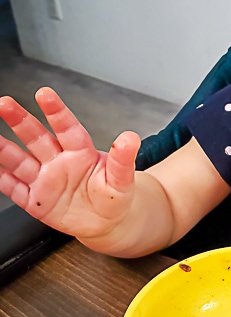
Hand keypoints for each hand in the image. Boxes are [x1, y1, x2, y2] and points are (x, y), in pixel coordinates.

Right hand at [0, 88, 139, 239]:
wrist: (106, 223)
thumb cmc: (114, 196)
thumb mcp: (122, 180)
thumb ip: (123, 160)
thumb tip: (131, 138)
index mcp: (80, 152)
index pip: (67, 128)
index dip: (56, 111)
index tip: (44, 94)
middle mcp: (58, 161)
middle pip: (36, 137)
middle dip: (20, 120)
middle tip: (4, 103)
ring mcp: (44, 180)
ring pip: (19, 161)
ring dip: (3, 148)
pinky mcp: (34, 200)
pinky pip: (13, 188)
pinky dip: (1, 178)